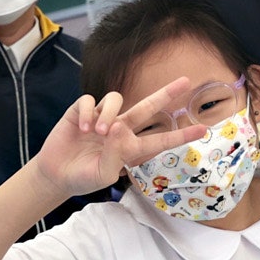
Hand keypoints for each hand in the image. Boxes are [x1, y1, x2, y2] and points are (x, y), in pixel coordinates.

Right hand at [32, 79, 207, 199]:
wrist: (56, 175)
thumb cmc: (83, 177)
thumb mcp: (103, 175)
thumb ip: (116, 154)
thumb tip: (119, 126)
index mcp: (130, 147)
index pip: (159, 139)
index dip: (180, 135)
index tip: (203, 129)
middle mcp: (120, 128)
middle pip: (147, 106)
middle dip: (166, 93)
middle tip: (185, 81)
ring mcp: (102, 117)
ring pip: (116, 99)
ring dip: (109, 113)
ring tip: (99, 131)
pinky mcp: (82, 111)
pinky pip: (90, 101)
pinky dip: (88, 112)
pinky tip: (83, 127)